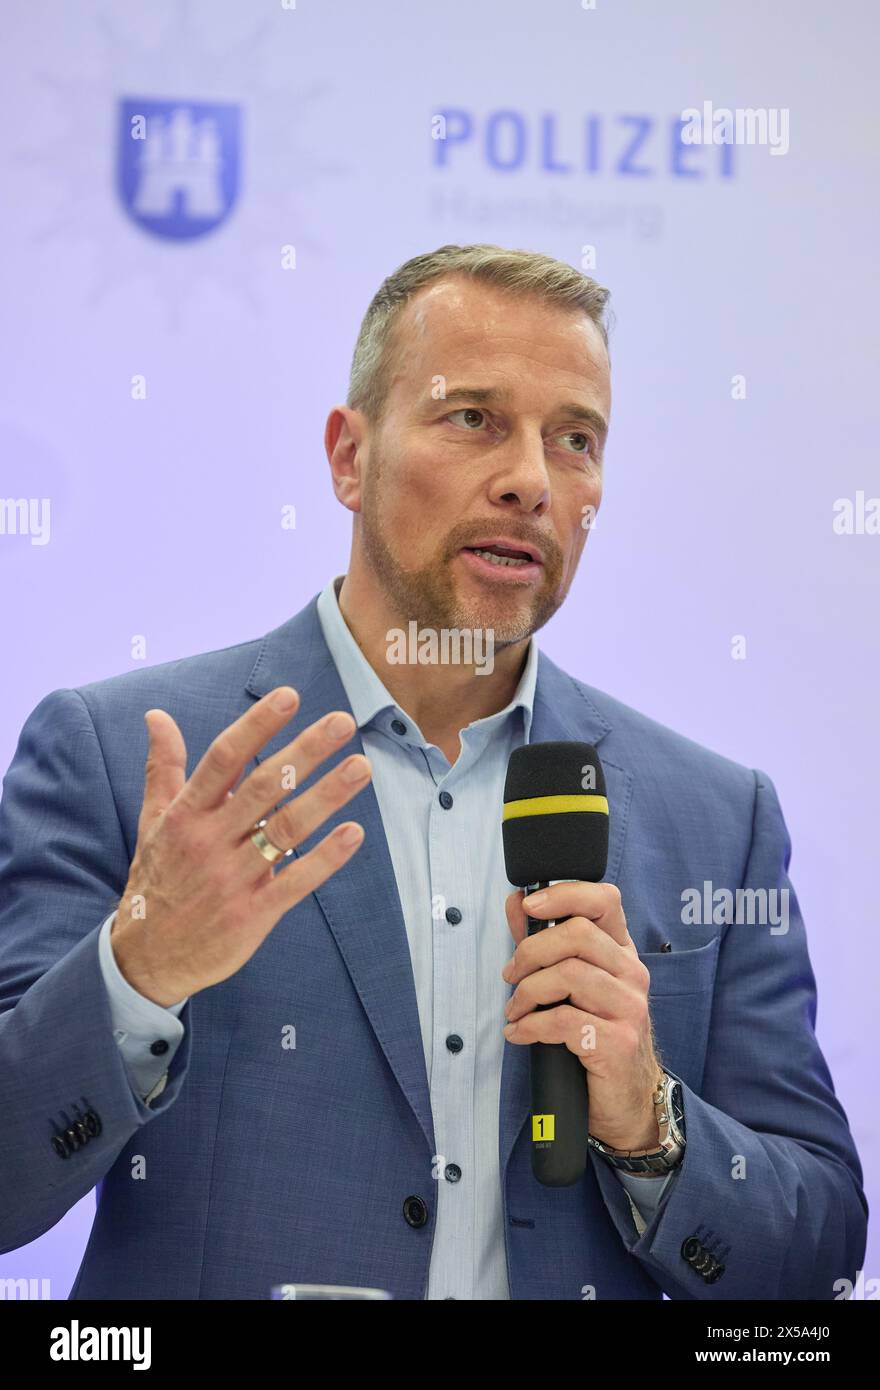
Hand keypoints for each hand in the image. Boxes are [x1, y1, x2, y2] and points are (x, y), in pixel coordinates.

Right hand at [111, 687, 370, 1006]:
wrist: (145, 958)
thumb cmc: (157, 878)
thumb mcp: (153, 821)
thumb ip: (163, 767)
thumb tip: (156, 716)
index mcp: (186, 815)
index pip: (223, 759)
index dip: (257, 726)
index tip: (289, 696)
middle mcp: (209, 842)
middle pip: (264, 788)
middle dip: (305, 752)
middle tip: (343, 722)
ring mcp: (233, 879)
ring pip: (286, 830)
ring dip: (327, 797)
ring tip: (361, 767)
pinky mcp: (253, 914)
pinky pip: (295, 882)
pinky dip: (325, 858)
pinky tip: (354, 833)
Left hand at [502, 882, 660, 1151]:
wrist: (627, 1100)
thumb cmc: (596, 1035)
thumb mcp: (571, 985)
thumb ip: (544, 942)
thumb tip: (516, 902)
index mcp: (621, 952)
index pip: (604, 900)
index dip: (564, 894)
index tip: (528, 906)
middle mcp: (632, 973)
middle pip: (578, 935)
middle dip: (531, 951)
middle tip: (511, 975)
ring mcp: (630, 1007)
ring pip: (569, 975)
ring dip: (528, 992)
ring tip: (515, 1010)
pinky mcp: (619, 1041)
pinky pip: (564, 1020)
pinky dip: (531, 1026)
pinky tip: (519, 1034)